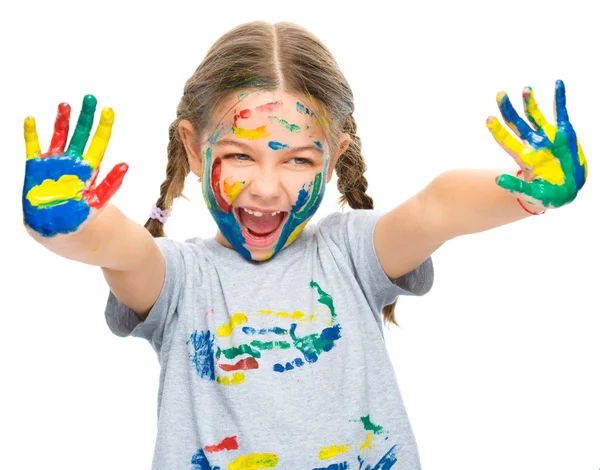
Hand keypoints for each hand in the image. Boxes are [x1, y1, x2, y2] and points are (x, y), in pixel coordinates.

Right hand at [22, 95, 127, 236]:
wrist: (56, 229)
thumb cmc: (79, 218)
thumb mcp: (98, 202)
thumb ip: (110, 185)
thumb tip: (126, 165)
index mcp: (89, 169)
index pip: (98, 143)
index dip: (104, 127)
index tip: (109, 111)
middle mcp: (73, 162)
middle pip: (81, 134)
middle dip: (86, 116)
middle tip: (91, 98)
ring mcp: (54, 162)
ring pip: (59, 135)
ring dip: (62, 120)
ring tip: (66, 104)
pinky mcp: (35, 167)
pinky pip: (32, 146)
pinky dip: (31, 133)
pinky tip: (31, 119)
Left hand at [486, 80, 587, 209]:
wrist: (567, 192)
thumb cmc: (546, 196)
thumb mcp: (531, 194)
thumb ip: (515, 187)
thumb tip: (497, 179)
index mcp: (524, 157)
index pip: (506, 141)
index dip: (498, 131)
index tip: (489, 119)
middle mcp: (533, 144)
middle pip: (516, 123)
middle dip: (508, 109)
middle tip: (500, 94)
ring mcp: (548, 137)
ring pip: (535, 115)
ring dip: (529, 102)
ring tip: (525, 89)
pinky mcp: (564, 133)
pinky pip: (561, 112)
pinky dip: (559, 98)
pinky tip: (558, 83)